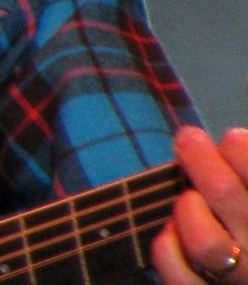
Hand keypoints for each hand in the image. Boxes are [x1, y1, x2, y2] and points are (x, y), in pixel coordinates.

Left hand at [152, 127, 247, 284]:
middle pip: (226, 195)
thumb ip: (244, 173)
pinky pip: (178, 276)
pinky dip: (168, 248)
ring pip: (205, 242)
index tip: (232, 137)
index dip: (243, 153)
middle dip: (202, 161)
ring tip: (190, 197)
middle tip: (190, 139)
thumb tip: (233, 142)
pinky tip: (172, 231)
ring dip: (188, 207)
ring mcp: (235, 278)